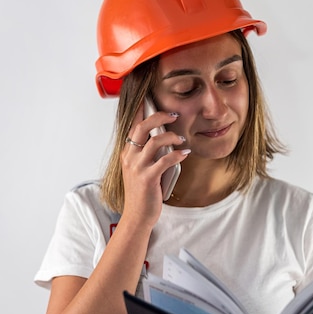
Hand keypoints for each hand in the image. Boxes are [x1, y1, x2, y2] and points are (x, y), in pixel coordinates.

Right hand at [120, 104, 188, 221]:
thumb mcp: (140, 168)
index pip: (133, 124)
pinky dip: (177, 155)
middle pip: (142, 126)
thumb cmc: (142, 192)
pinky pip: (165, 161)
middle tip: (173, 114)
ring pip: (154, 141)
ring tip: (182, 139)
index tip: (151, 97)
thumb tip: (164, 137)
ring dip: (172, 137)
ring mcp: (137, 167)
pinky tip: (185, 154)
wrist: (137, 216)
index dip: (142, 109)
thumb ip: (147, 153)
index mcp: (127, 152)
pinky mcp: (147, 178)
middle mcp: (130, 156)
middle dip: (159, 116)